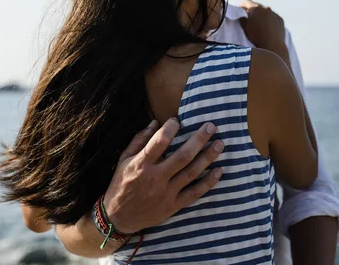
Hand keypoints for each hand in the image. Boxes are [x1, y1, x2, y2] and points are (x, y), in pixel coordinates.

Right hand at [103, 118, 223, 233]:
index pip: (159, 142)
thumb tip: (155, 123)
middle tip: (211, 127)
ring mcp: (166, 193)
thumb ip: (139, 140)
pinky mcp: (172, 206)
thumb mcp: (124, 160)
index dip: (170, 128)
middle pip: (182, 156)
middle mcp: (155, 178)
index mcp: (141, 164)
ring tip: (219, 144)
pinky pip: (194, 193)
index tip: (178, 120)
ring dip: (207, 157)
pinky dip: (208, 182)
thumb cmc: (121, 184)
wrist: (118, 217)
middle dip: (198, 139)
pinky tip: (218, 171)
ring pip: (191, 173)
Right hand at [239, 0, 289, 62]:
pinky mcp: (280, 19)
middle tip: (248, 17)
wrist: (273, 45)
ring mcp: (274, 13)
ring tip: (258, 23)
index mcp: (256, 8)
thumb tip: (242, 15)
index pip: (247, 1)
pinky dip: (269, 20)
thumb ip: (242, 19)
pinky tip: (267, 27)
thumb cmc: (256, 37)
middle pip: (257, 5)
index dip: (242, 5)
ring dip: (261, 15)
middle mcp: (266, 8)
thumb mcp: (245, 27)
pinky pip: (273, 17)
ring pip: (266, 11)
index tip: (240, 9)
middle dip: (252, 10)